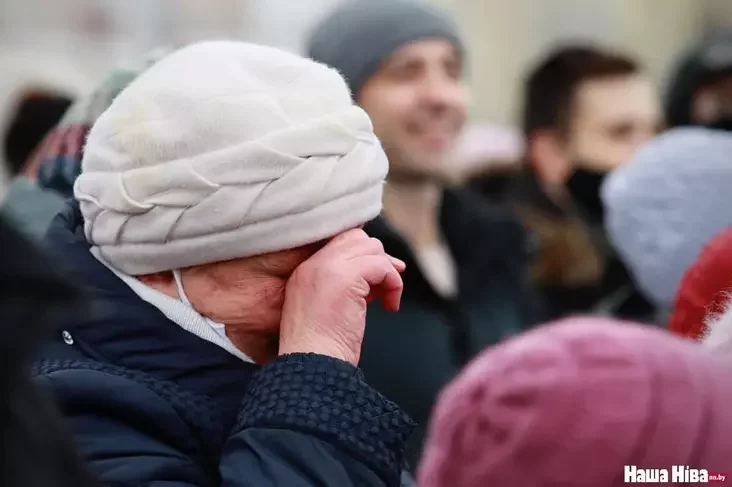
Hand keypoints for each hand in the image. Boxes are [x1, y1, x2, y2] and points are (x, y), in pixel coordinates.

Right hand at [278, 229, 404, 364]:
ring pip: (371, 248)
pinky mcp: (345, 277)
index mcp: (305, 272)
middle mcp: (313, 264)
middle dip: (378, 260)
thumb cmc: (321, 350)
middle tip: (386, 288)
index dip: (363, 257)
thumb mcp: (330, 309)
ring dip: (386, 273)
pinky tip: (390, 306)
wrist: (311, 366)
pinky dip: (393, 283)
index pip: (340, 243)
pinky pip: (381, 265)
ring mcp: (327, 268)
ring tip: (386, 300)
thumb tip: (380, 274)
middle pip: (356, 239)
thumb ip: (349, 287)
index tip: (377, 281)